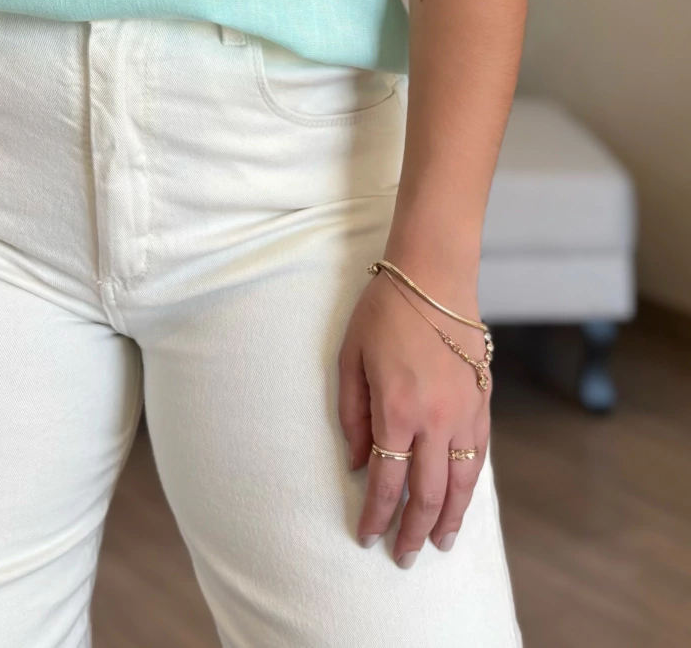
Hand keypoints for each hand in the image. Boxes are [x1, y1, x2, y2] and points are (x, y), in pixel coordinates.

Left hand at [338, 265, 490, 565]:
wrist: (434, 275)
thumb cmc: (385, 311)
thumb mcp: (350, 357)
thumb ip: (351, 415)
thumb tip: (356, 462)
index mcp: (395, 409)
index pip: (385, 481)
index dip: (375, 516)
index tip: (367, 538)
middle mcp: (434, 419)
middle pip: (426, 493)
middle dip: (413, 531)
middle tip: (404, 556)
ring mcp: (464, 412)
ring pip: (460, 483)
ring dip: (450, 519)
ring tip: (441, 544)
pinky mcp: (483, 401)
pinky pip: (479, 456)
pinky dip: (470, 485)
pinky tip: (462, 499)